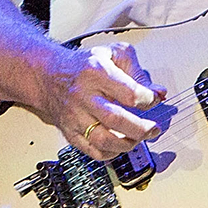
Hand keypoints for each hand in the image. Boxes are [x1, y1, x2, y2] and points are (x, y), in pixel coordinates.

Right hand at [43, 42, 165, 160]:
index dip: (148, 100)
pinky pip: (92, 151)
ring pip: (103, 140)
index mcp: (96, 73)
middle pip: (116, 119)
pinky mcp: (70, 132)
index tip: (154, 100)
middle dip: (141, 128)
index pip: (129, 93)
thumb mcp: (114, 54)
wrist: (49, 76)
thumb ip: (139, 72)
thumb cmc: (84, 66)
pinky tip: (120, 145)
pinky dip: (111, 153)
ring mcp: (75, 117)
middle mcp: (84, 96)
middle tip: (153, 129)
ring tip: (139, 138)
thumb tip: (159, 92)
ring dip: (127, 144)